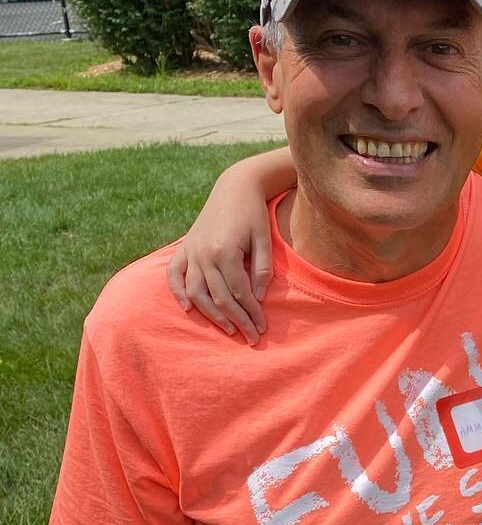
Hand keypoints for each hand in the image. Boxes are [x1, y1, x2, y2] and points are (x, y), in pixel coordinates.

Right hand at [165, 198, 273, 345]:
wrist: (234, 187)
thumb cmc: (254, 214)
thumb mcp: (264, 240)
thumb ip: (261, 270)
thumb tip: (257, 298)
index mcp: (225, 251)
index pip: (240, 293)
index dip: (252, 314)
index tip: (262, 328)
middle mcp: (204, 253)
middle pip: (219, 298)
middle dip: (237, 321)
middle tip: (251, 337)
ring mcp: (191, 251)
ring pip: (196, 292)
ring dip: (211, 315)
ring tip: (228, 329)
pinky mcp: (185, 247)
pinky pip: (174, 274)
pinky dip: (177, 292)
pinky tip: (188, 308)